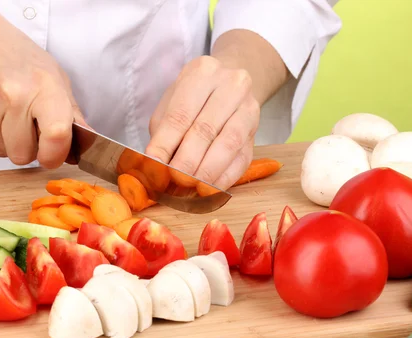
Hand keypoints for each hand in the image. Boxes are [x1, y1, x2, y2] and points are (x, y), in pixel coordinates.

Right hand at [0, 1, 85, 167]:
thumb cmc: (15, 55)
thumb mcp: (53, 76)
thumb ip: (71, 112)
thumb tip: (87, 142)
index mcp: (43, 87)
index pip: (56, 136)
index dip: (55, 154)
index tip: (53, 154)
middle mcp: (13, 97)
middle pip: (24, 155)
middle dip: (28, 147)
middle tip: (26, 125)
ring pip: (2, 152)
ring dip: (6, 140)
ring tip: (5, 112)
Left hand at [145, 56, 259, 189]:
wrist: (229, 87)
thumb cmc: (193, 99)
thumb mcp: (172, 105)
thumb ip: (163, 134)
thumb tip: (156, 167)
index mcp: (202, 73)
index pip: (180, 114)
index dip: (166, 144)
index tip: (155, 166)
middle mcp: (231, 84)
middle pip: (205, 128)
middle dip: (187, 160)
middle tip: (174, 181)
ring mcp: (249, 106)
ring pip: (229, 143)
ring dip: (208, 171)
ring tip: (191, 187)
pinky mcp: (257, 130)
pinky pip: (243, 158)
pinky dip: (225, 178)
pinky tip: (210, 189)